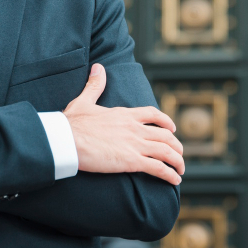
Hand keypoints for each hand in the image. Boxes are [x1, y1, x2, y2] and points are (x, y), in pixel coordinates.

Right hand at [62, 63, 184, 184]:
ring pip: (166, 151)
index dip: (165, 121)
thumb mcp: (84, 101)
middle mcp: (134, 128)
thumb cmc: (72, 123)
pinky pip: (158, 167)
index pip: (153, 114)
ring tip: (180, 170)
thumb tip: (98, 67)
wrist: (67, 140)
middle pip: (165, 135)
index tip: (172, 128)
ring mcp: (134, 144)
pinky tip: (175, 180)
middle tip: (179, 154)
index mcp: (125, 114)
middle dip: (175, 145)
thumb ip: (95, 85)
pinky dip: (170, 174)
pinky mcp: (131, 161)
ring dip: (177, 161)